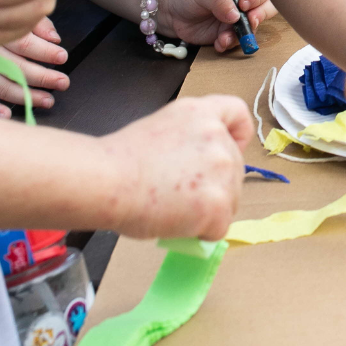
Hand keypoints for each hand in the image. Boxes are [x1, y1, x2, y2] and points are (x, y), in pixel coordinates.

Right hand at [0, 18, 68, 113]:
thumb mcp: (14, 10)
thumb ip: (36, 22)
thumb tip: (54, 38)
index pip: (24, 43)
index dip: (45, 52)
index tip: (62, 57)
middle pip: (15, 67)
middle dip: (42, 77)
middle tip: (62, 82)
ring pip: (1, 84)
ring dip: (26, 96)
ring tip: (47, 100)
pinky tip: (7, 114)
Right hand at [101, 94, 253, 240]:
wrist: (108, 180)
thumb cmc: (120, 160)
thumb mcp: (161, 129)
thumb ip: (188, 141)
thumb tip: (194, 171)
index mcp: (200, 113)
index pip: (238, 113)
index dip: (237, 135)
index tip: (228, 148)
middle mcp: (217, 137)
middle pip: (235, 167)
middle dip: (215, 184)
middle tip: (182, 196)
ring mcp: (222, 170)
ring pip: (230, 200)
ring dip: (208, 210)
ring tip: (173, 209)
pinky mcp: (219, 204)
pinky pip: (220, 227)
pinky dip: (201, 232)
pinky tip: (177, 224)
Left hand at [160, 0, 277, 54]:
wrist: (168, 10)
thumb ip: (220, 1)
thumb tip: (236, 15)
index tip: (244, 4)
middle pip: (264, 8)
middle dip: (258, 17)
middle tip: (250, 21)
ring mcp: (236, 18)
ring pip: (251, 27)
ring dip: (241, 34)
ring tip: (224, 37)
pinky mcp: (226, 33)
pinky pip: (235, 40)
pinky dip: (229, 44)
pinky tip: (219, 43)